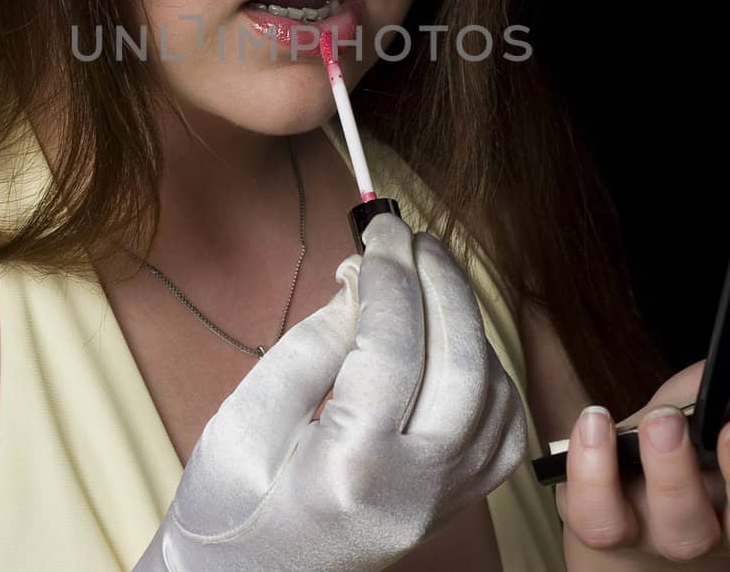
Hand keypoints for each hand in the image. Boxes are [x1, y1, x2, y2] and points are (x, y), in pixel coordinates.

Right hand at [133, 213, 527, 571]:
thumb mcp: (246, 415)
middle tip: (410, 238)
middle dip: (440, 284)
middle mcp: (416, 491)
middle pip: (461, 363)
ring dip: (467, 321)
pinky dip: (490, 372)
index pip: (394, 345)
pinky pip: (501, 429)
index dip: (390, 272)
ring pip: (494, 392)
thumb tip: (366, 279)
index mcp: (354, 469)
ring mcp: (444, 504)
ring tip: (426, 276)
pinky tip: (450, 338)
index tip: (379, 226)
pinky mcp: (454, 504)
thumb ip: (313, 344)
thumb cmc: (228, 502)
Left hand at [557, 353, 729, 562]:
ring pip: (687, 527)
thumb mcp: (723, 399)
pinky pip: (604, 519)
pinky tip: (596, 424)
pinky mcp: (618, 534)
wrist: (636, 513)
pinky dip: (594, 470)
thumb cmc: (694, 439)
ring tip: (664, 419)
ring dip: (674, 471)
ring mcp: (682, 536)